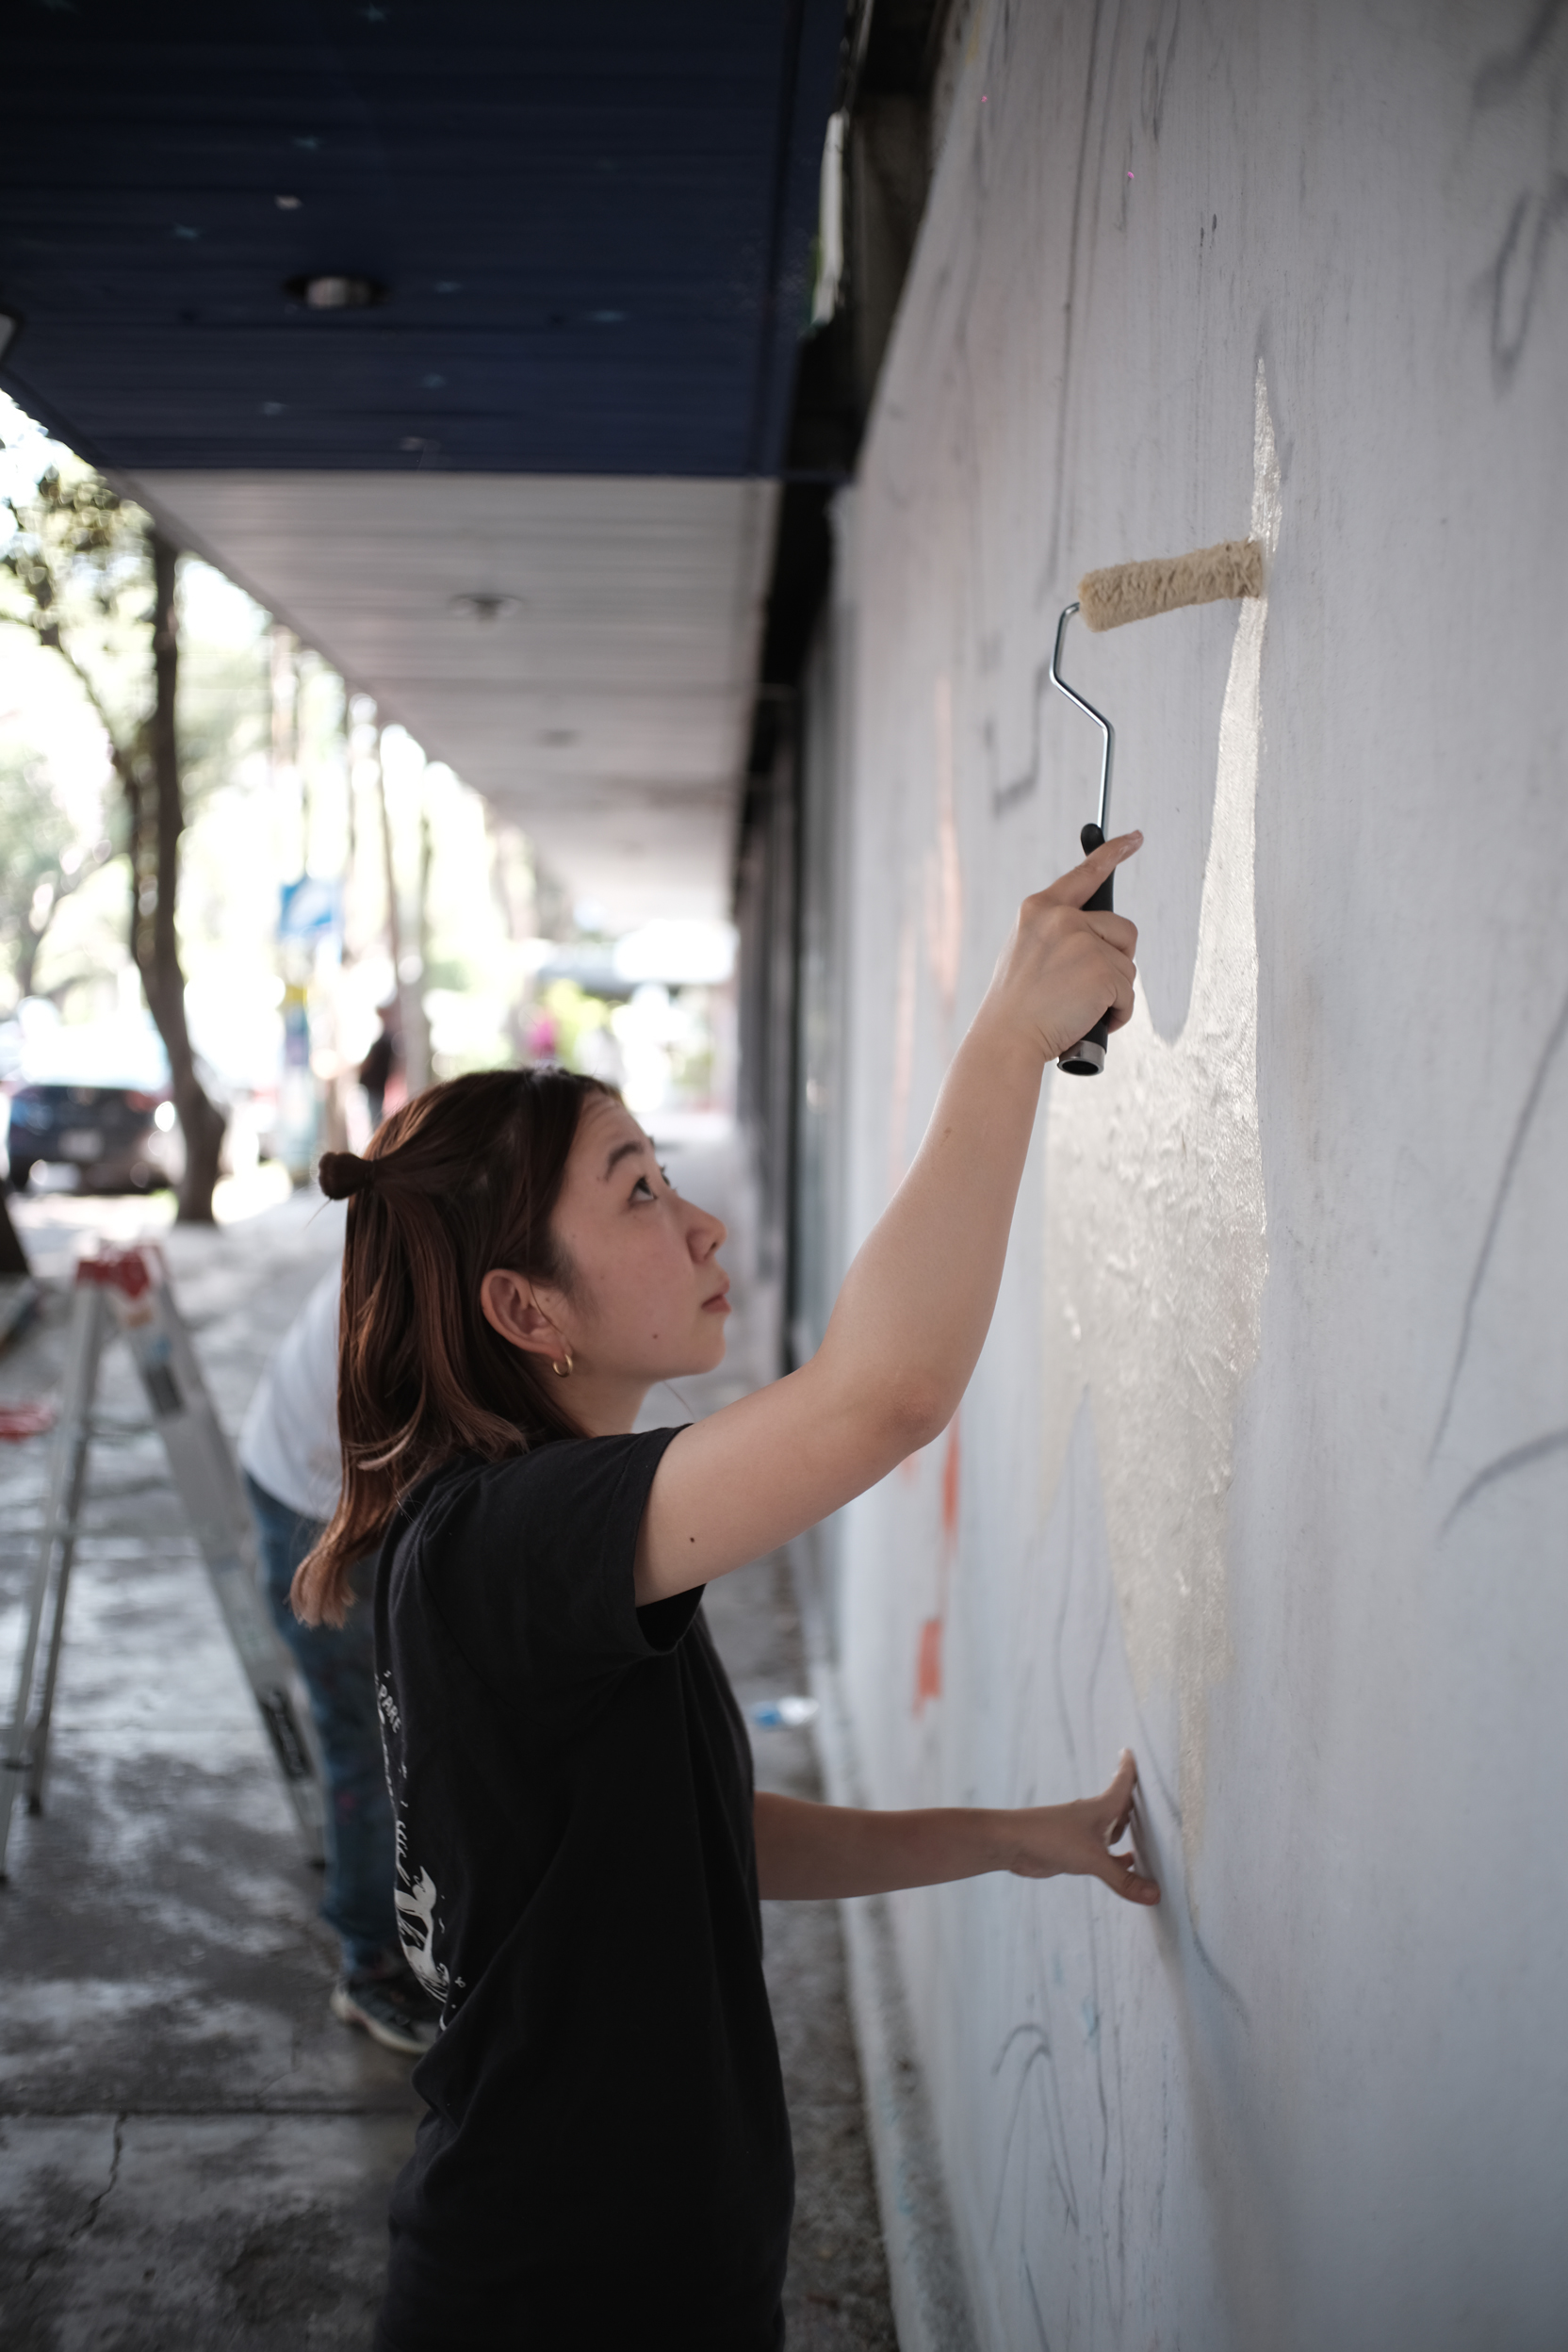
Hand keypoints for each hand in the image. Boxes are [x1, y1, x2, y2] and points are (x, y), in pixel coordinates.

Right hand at [983, 833, 1141, 1064]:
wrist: (1005, 1039)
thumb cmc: (1015, 1007)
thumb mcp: (1025, 953)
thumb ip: (1056, 935)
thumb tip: (1097, 940)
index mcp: (1039, 909)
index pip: (1085, 874)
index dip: (1113, 853)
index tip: (1135, 838)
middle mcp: (1061, 918)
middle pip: (1122, 930)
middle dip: (1117, 960)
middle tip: (1087, 988)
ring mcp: (1082, 942)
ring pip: (1127, 966)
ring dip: (1113, 993)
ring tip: (1080, 1010)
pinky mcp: (1102, 971)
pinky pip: (1128, 994)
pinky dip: (1117, 1014)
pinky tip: (1091, 1021)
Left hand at [1004, 1749, 1159, 1905]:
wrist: (1012, 1844)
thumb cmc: (1050, 1838)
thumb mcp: (1092, 1859)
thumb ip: (1123, 1879)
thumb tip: (1155, 1895)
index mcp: (1101, 1809)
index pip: (1122, 1784)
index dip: (1130, 1768)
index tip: (1132, 1751)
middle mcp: (1093, 1817)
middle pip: (1120, 1807)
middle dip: (1135, 1806)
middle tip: (1154, 1803)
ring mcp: (1082, 1833)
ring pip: (1110, 1831)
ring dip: (1125, 1834)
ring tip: (1147, 1840)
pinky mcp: (1073, 1850)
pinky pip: (1101, 1851)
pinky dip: (1115, 1857)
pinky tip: (1125, 1865)